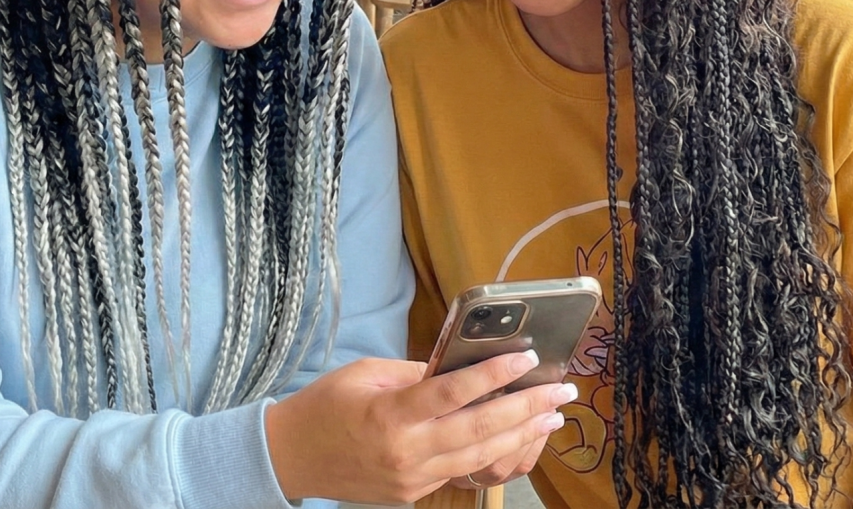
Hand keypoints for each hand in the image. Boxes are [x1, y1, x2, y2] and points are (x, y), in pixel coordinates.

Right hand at [264, 351, 571, 504]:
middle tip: (560, 393)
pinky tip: (516, 438)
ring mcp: (411, 479)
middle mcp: (405, 452)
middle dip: (525, 409)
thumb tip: (463, 366)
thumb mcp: (367, 374)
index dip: (493, 374)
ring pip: (478, 457)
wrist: (291, 458)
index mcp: (390, 414)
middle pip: (478, 429)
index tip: (528, 357)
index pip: (452, 392)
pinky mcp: (412, 494)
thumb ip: (417, 372)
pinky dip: (491, 454)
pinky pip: (460, 473)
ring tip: (552, 417)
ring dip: (520, 435)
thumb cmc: (325, 406)